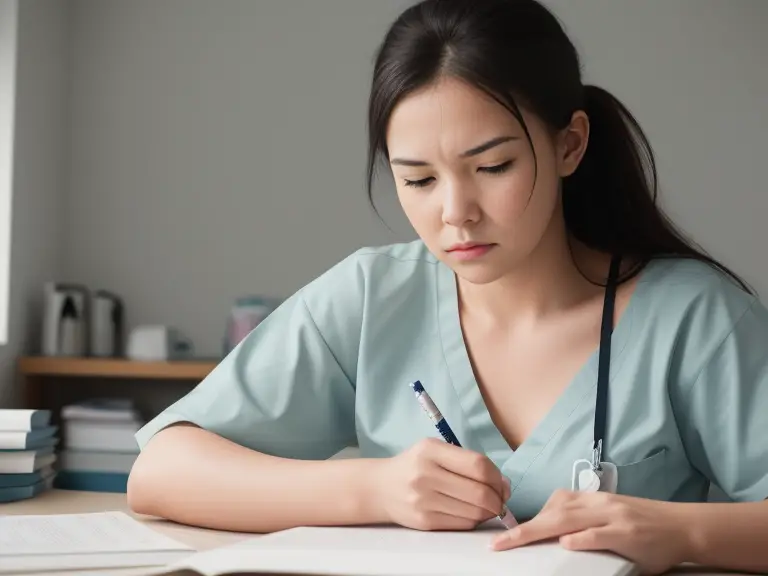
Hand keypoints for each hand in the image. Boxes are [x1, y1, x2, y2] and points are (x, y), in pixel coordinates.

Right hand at [371, 438, 510, 530]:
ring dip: (489, 512)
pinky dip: (474, 520)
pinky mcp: (424, 521)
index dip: (497, 476)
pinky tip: (471, 513)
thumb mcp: (434, 450)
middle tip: (501, 498)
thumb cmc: (415, 466)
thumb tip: (503, 483)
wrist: (381, 488)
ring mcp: (423, 500)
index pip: (478, 465)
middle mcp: (425, 475)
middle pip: (479, 492)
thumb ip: (466, 461)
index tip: (502, 483)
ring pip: (474, 512)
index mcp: (430, 451)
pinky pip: (462, 524)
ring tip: (488, 506)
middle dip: (498, 498)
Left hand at [490, 489, 690, 574]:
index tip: (505, 532)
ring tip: (514, 543)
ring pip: (568, 519)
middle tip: (498, 543)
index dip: (527, 518)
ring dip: (538, 531)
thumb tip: (554, 537)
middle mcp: (598, 504)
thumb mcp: (610, 519)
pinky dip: (581, 538)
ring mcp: (613, 517)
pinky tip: (565, 544)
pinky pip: (599, 533)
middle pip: (552, 513)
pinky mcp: (628, 532)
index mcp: (592, 501)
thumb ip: (583, 524)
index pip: (552, 506)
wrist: (684, 527)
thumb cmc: (644, 526)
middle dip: (522, 529)